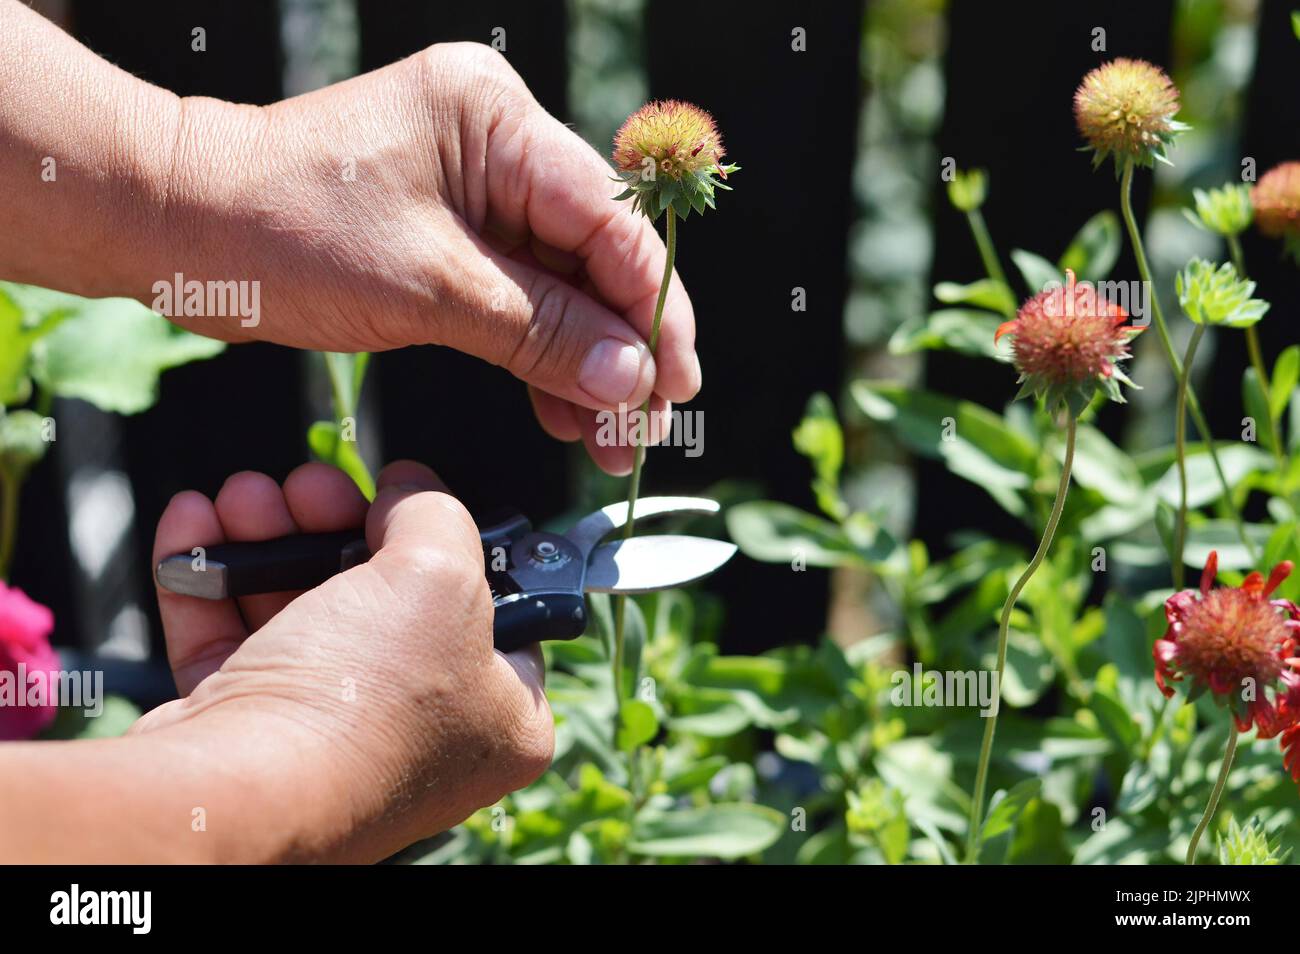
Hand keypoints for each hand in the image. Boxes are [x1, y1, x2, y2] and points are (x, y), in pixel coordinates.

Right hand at [136, 460, 552, 861]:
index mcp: (496, 718)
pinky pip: (231, 642)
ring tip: (248, 495)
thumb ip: (436, 516)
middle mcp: (419, 737)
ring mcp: (330, 740)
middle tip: (314, 485)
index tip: (411, 498)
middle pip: (384, 600)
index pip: (495, 615)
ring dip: (270, 538)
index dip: (454, 545)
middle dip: (337, 524)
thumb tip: (411, 492)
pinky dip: (212, 577)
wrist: (237, 792)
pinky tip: (197, 522)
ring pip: (302, 612)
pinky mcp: (248, 738)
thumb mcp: (441, 575)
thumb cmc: (362, 703)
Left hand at [157, 44, 693, 472]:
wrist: (183, 228)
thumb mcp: (428, 288)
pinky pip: (518, 299)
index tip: (673, 384)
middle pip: (594, 257)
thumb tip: (628, 380)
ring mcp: (476, 189)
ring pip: (561, 287)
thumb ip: (539, 331)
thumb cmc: (282, 230)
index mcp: (497, 119)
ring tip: (607, 440)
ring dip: (585, 366)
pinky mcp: (454, 235)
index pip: (609, 221)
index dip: (650, 309)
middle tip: (644, 427)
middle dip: (620, 348)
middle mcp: (498, 144)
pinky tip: (566, 412)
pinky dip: (539, 357)